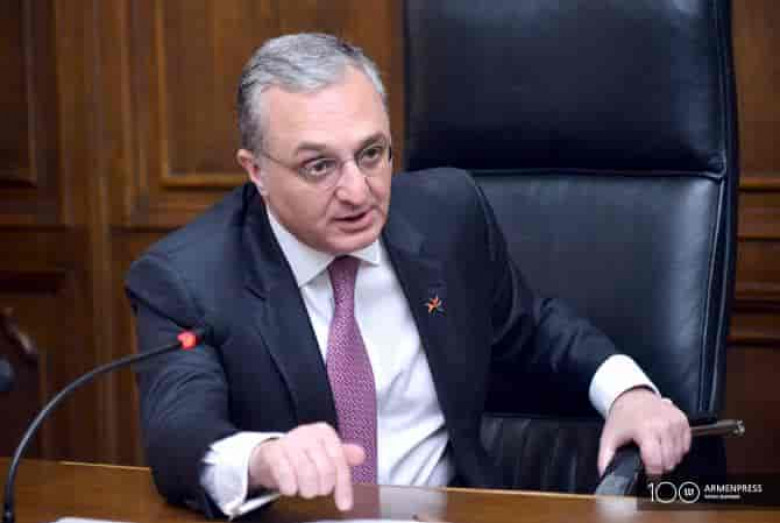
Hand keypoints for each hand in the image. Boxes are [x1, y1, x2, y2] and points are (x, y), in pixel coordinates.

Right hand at [248, 422, 364, 510]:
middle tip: (316, 490)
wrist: (269, 455)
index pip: (340, 462)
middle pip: (325, 469)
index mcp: (324, 432)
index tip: (344, 504)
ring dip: (307, 489)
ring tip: (304, 490)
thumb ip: (343, 456)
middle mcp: (308, 433)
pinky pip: (286, 474)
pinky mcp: (273, 451)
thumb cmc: (301, 456)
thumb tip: (361, 455)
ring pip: (307, 473)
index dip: (343, 487)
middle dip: (322, 488)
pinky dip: (290, 487)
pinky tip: (290, 488)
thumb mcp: (324, 454)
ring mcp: (289, 440)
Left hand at [598, 387, 690, 476]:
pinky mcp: (683, 420)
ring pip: (679, 455)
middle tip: (649, 459)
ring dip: (669, 458)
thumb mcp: (609, 437)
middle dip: (660, 466)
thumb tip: (606, 475)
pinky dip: (677, 449)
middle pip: (669, 461)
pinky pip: (686, 446)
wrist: (632, 396)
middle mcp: (663, 425)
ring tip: (656, 449)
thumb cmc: (622, 417)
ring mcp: (675, 422)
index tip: (647, 472)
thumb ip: (605, 459)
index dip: (651, 472)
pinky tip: (665, 442)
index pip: (656, 462)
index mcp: (645, 429)